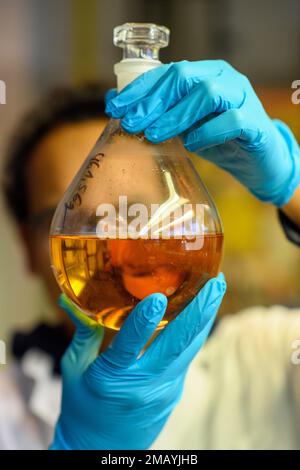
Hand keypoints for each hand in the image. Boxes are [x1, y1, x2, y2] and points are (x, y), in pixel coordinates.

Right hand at [50, 273, 225, 449]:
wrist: (102, 449)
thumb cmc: (83, 406)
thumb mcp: (73, 370)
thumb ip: (82, 333)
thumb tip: (69, 299)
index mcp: (111, 378)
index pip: (128, 346)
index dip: (143, 322)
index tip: (158, 297)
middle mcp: (143, 384)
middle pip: (176, 344)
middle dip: (199, 310)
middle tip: (215, 282)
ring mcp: (164, 389)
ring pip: (190, 347)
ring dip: (206, 316)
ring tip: (218, 287)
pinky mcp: (174, 391)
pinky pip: (187, 356)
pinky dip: (196, 331)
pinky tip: (203, 311)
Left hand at [106, 60, 299, 206]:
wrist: (258, 160)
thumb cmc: (218, 139)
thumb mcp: (184, 125)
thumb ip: (160, 115)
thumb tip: (118, 108)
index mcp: (204, 74)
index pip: (166, 73)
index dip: (138, 89)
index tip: (114, 108)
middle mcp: (223, 78)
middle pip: (183, 78)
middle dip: (152, 101)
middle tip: (131, 123)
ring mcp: (241, 97)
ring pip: (207, 94)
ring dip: (176, 115)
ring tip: (155, 135)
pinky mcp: (255, 122)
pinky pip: (231, 121)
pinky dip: (208, 132)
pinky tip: (192, 146)